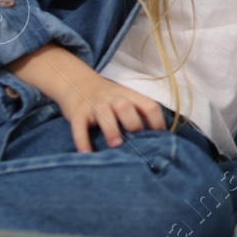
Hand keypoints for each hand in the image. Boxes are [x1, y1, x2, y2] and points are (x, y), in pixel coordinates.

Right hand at [49, 70, 167, 153]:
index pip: (149, 106)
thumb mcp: (126, 100)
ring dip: (111, 129)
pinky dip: (82, 140)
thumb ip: (139, 114)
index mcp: (130, 96)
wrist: (77, 82)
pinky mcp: (77, 113)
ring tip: (115, 145)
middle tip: (135, 143)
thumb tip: (158, 140)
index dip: (157, 122)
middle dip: (133, 124)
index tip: (159, 140)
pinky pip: (79, 126)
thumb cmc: (109, 99)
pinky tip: (86, 153)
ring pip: (104, 113)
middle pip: (126, 106)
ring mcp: (95, 105)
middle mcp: (114, 99)